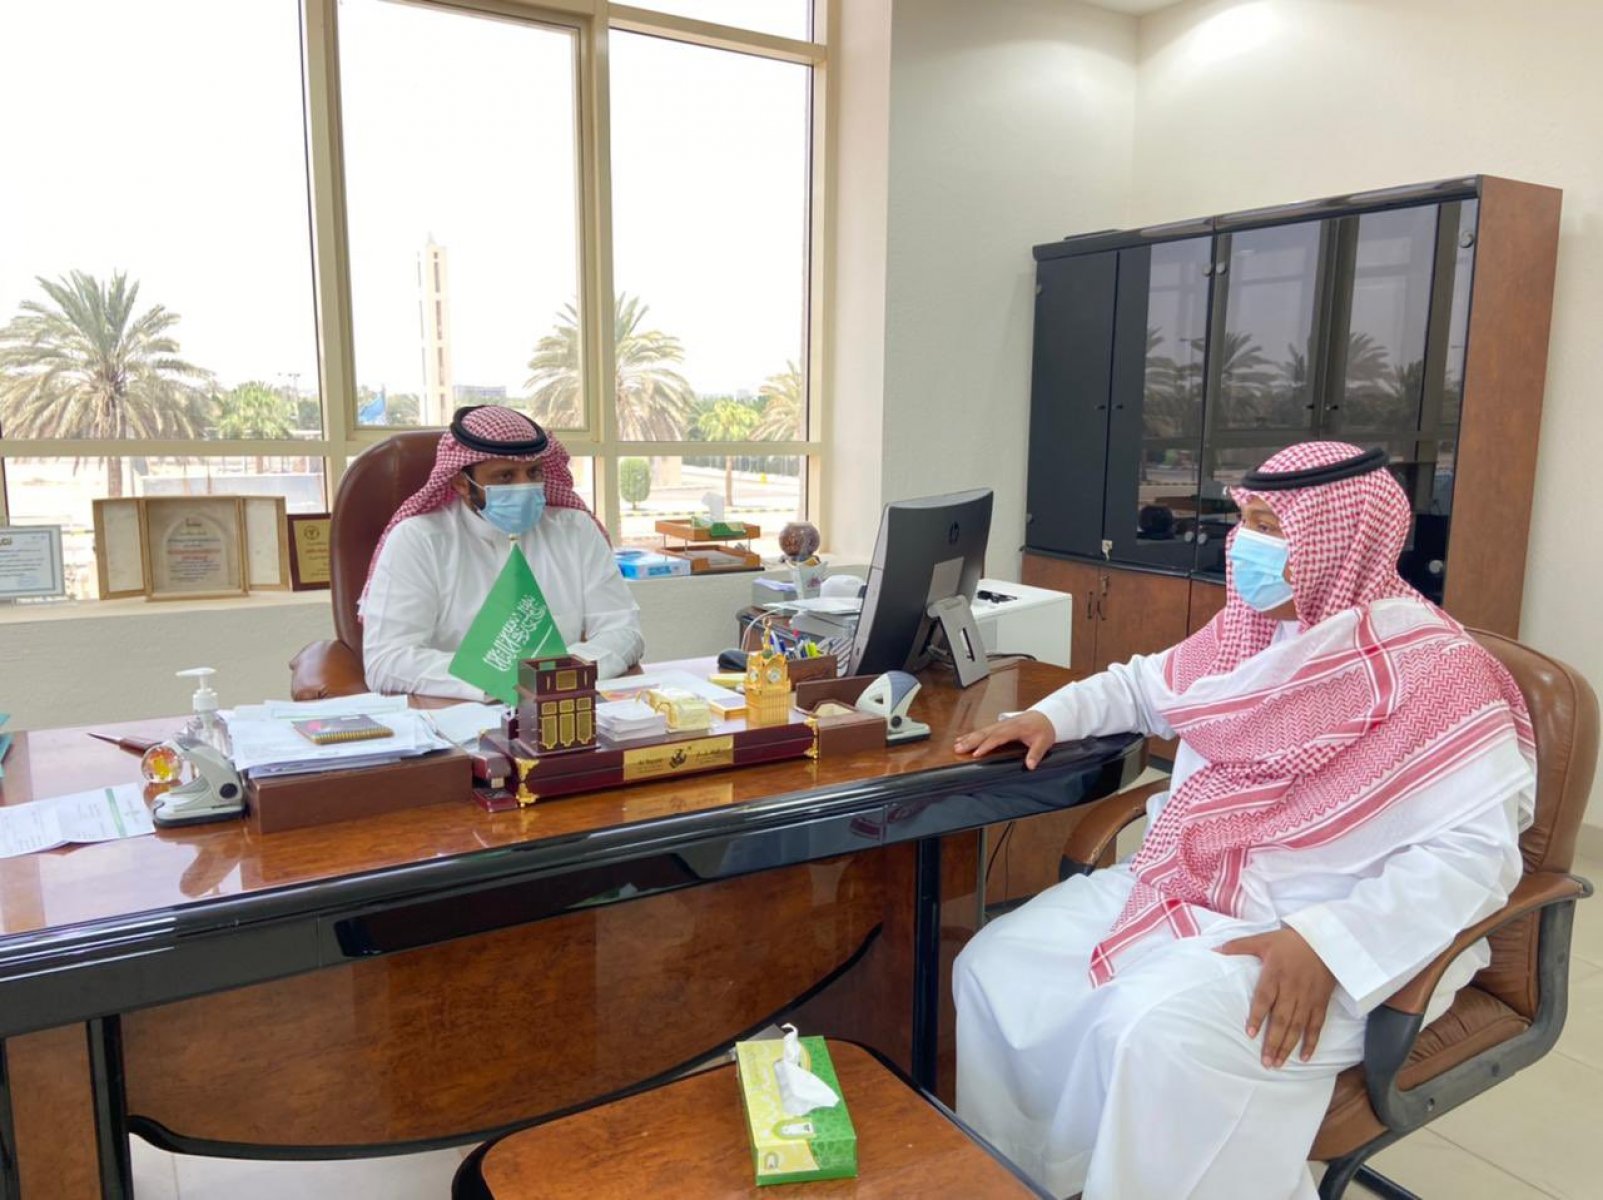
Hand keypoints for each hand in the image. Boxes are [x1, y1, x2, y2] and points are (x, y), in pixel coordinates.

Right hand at [953, 712, 1056, 769]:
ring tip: (956, 745)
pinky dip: (973, 734)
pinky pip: (984, 730)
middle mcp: (1005, 725)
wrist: (1047, 716)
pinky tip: (963, 738)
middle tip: (959, 748)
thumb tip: (1030, 765)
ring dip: (969, 737)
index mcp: (1015, 728)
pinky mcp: (999, 725)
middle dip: (971, 741)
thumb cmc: (1044, 729)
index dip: (986, 745)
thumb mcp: (1044, 742)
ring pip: (982, 731)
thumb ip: (1036, 754)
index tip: (976, 753)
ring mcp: (1001, 724)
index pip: (998, 737)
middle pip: (985, 733)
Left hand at [1217, 927, 1336, 1067]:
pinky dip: (1312, 1042)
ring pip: (1298, 1026)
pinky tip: (1304, 1058)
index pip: (1264, 998)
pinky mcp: (1320, 1002)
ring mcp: (1307, 998)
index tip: (1250, 1033)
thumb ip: (1238, 946)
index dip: (1257, 1016)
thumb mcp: (1263, 939)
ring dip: (1288, 1046)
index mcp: (1275, 974)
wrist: (1324, 940)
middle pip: (1282, 1019)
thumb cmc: (1289, 942)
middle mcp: (1292, 989)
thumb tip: (1213, 950)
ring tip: (1278, 1063)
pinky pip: (1317, 1025)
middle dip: (1273, 1042)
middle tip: (1266, 1062)